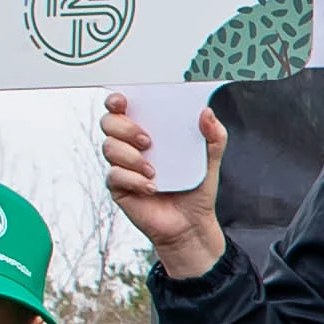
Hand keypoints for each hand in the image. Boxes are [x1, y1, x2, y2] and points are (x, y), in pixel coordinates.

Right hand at [98, 96, 229, 276]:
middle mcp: (131, 145)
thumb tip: (207, 113)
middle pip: (109, 123)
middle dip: (125, 128)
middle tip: (148, 141)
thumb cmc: (196, 188)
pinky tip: (151, 187)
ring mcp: (122, 165)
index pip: (124, 108)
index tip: (123, 101)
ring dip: (131, 156)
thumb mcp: (211, 159)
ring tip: (154, 170)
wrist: (191, 223)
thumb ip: (214, 136)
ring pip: (109, 147)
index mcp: (150, 130)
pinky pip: (115, 175)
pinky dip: (133, 180)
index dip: (117, 100)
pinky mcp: (118, 186)